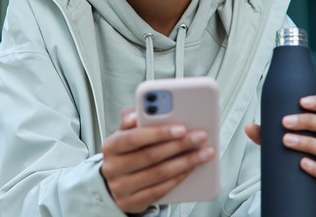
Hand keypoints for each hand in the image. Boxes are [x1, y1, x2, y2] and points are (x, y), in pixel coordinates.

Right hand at [101, 107, 215, 212]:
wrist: (116, 182)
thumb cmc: (126, 152)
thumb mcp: (125, 133)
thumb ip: (132, 119)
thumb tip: (135, 113)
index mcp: (111, 145)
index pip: (135, 137)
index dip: (159, 133)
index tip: (181, 128)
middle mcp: (113, 167)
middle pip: (151, 155)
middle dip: (179, 145)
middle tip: (200, 137)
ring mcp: (121, 187)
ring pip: (159, 173)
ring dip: (186, 162)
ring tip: (204, 152)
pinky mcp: (132, 202)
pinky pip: (160, 190)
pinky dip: (178, 178)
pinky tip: (191, 168)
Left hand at [244, 96, 315, 215]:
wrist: (308, 199)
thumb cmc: (300, 168)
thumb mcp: (285, 149)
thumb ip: (268, 137)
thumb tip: (249, 127)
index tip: (302, 101)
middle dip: (308, 121)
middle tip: (286, 122)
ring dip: (309, 143)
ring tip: (288, 141)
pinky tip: (303, 164)